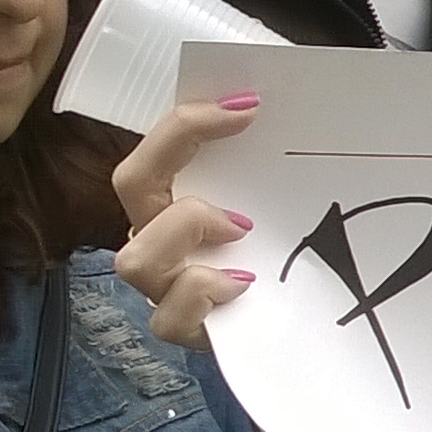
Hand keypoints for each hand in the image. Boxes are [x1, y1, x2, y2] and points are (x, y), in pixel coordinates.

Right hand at [112, 94, 261, 347]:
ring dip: (188, 230)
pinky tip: (243, 282)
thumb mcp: (281, 195)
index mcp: (175, 195)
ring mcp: (164, 281)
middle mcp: (158, 233)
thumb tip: (285, 115)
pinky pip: (168, 315)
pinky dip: (204, 293)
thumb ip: (273, 160)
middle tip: (240, 131)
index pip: (157, 145)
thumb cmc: (284, 250)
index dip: (188, 121)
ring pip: (135, 257)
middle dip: (176, 145)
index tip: (246, 105)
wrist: (301, 318)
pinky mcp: (181, 325)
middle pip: (131, 182)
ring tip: (242, 229)